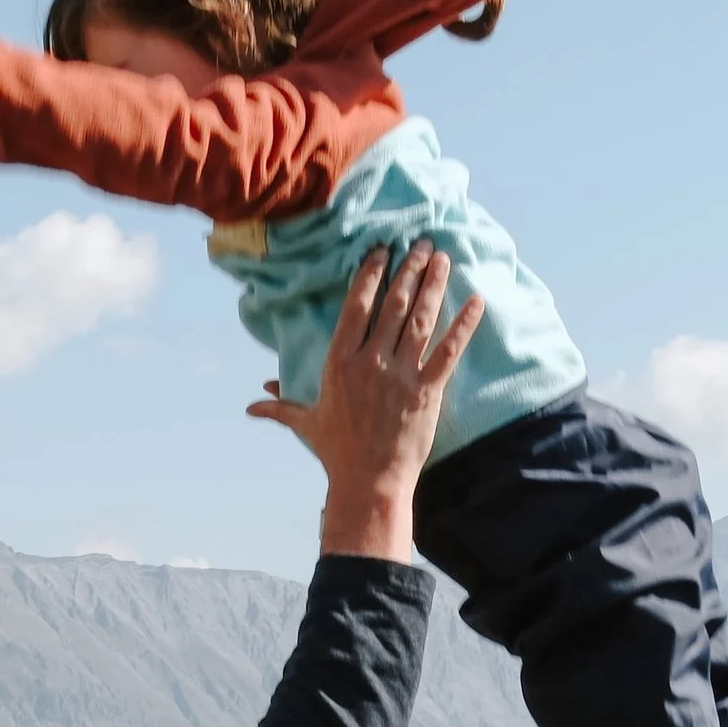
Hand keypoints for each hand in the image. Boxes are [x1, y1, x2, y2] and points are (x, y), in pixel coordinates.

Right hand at [249, 240, 483, 562]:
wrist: (369, 483)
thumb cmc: (336, 453)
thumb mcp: (305, 424)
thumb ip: (280, 406)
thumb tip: (251, 407)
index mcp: (341, 361)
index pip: (357, 305)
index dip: (371, 273)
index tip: (383, 250)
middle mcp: (372, 361)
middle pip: (394, 304)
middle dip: (410, 268)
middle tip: (422, 242)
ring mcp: (401, 375)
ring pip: (421, 320)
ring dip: (434, 285)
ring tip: (443, 257)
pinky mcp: (427, 392)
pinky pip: (448, 351)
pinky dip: (464, 326)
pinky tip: (477, 301)